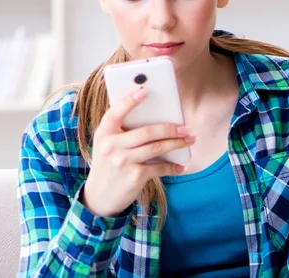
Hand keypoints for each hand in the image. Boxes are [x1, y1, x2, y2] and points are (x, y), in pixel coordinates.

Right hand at [80, 87, 193, 216]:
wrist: (99, 197)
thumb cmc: (109, 163)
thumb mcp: (107, 145)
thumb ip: (122, 131)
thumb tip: (156, 118)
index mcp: (104, 133)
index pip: (115, 112)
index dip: (129, 101)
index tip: (144, 91)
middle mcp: (112, 146)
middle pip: (147, 131)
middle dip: (169, 128)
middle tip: (184, 127)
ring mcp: (123, 161)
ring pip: (157, 147)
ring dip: (177, 143)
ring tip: (189, 140)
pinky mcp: (135, 176)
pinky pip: (160, 167)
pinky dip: (173, 167)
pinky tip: (180, 166)